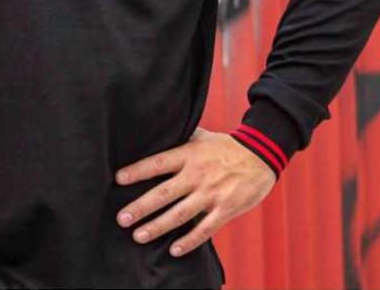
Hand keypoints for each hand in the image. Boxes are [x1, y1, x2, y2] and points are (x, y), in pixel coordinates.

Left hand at [114, 126, 275, 256]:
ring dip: (158, 227)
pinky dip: (189, 241)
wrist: (260, 156)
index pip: (158, 163)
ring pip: (180, 214)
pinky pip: (205, 229)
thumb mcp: (201, 135)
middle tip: (122, 218)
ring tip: (139, 235)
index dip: (138, 170)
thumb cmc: (225, 146)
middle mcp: (197, 175)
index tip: (118, 179)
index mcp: (189, 155)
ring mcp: (211, 194)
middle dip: (141, 207)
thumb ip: (179, 137)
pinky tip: (174, 249)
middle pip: (164, 193)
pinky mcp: (225, 210)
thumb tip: (156, 129)